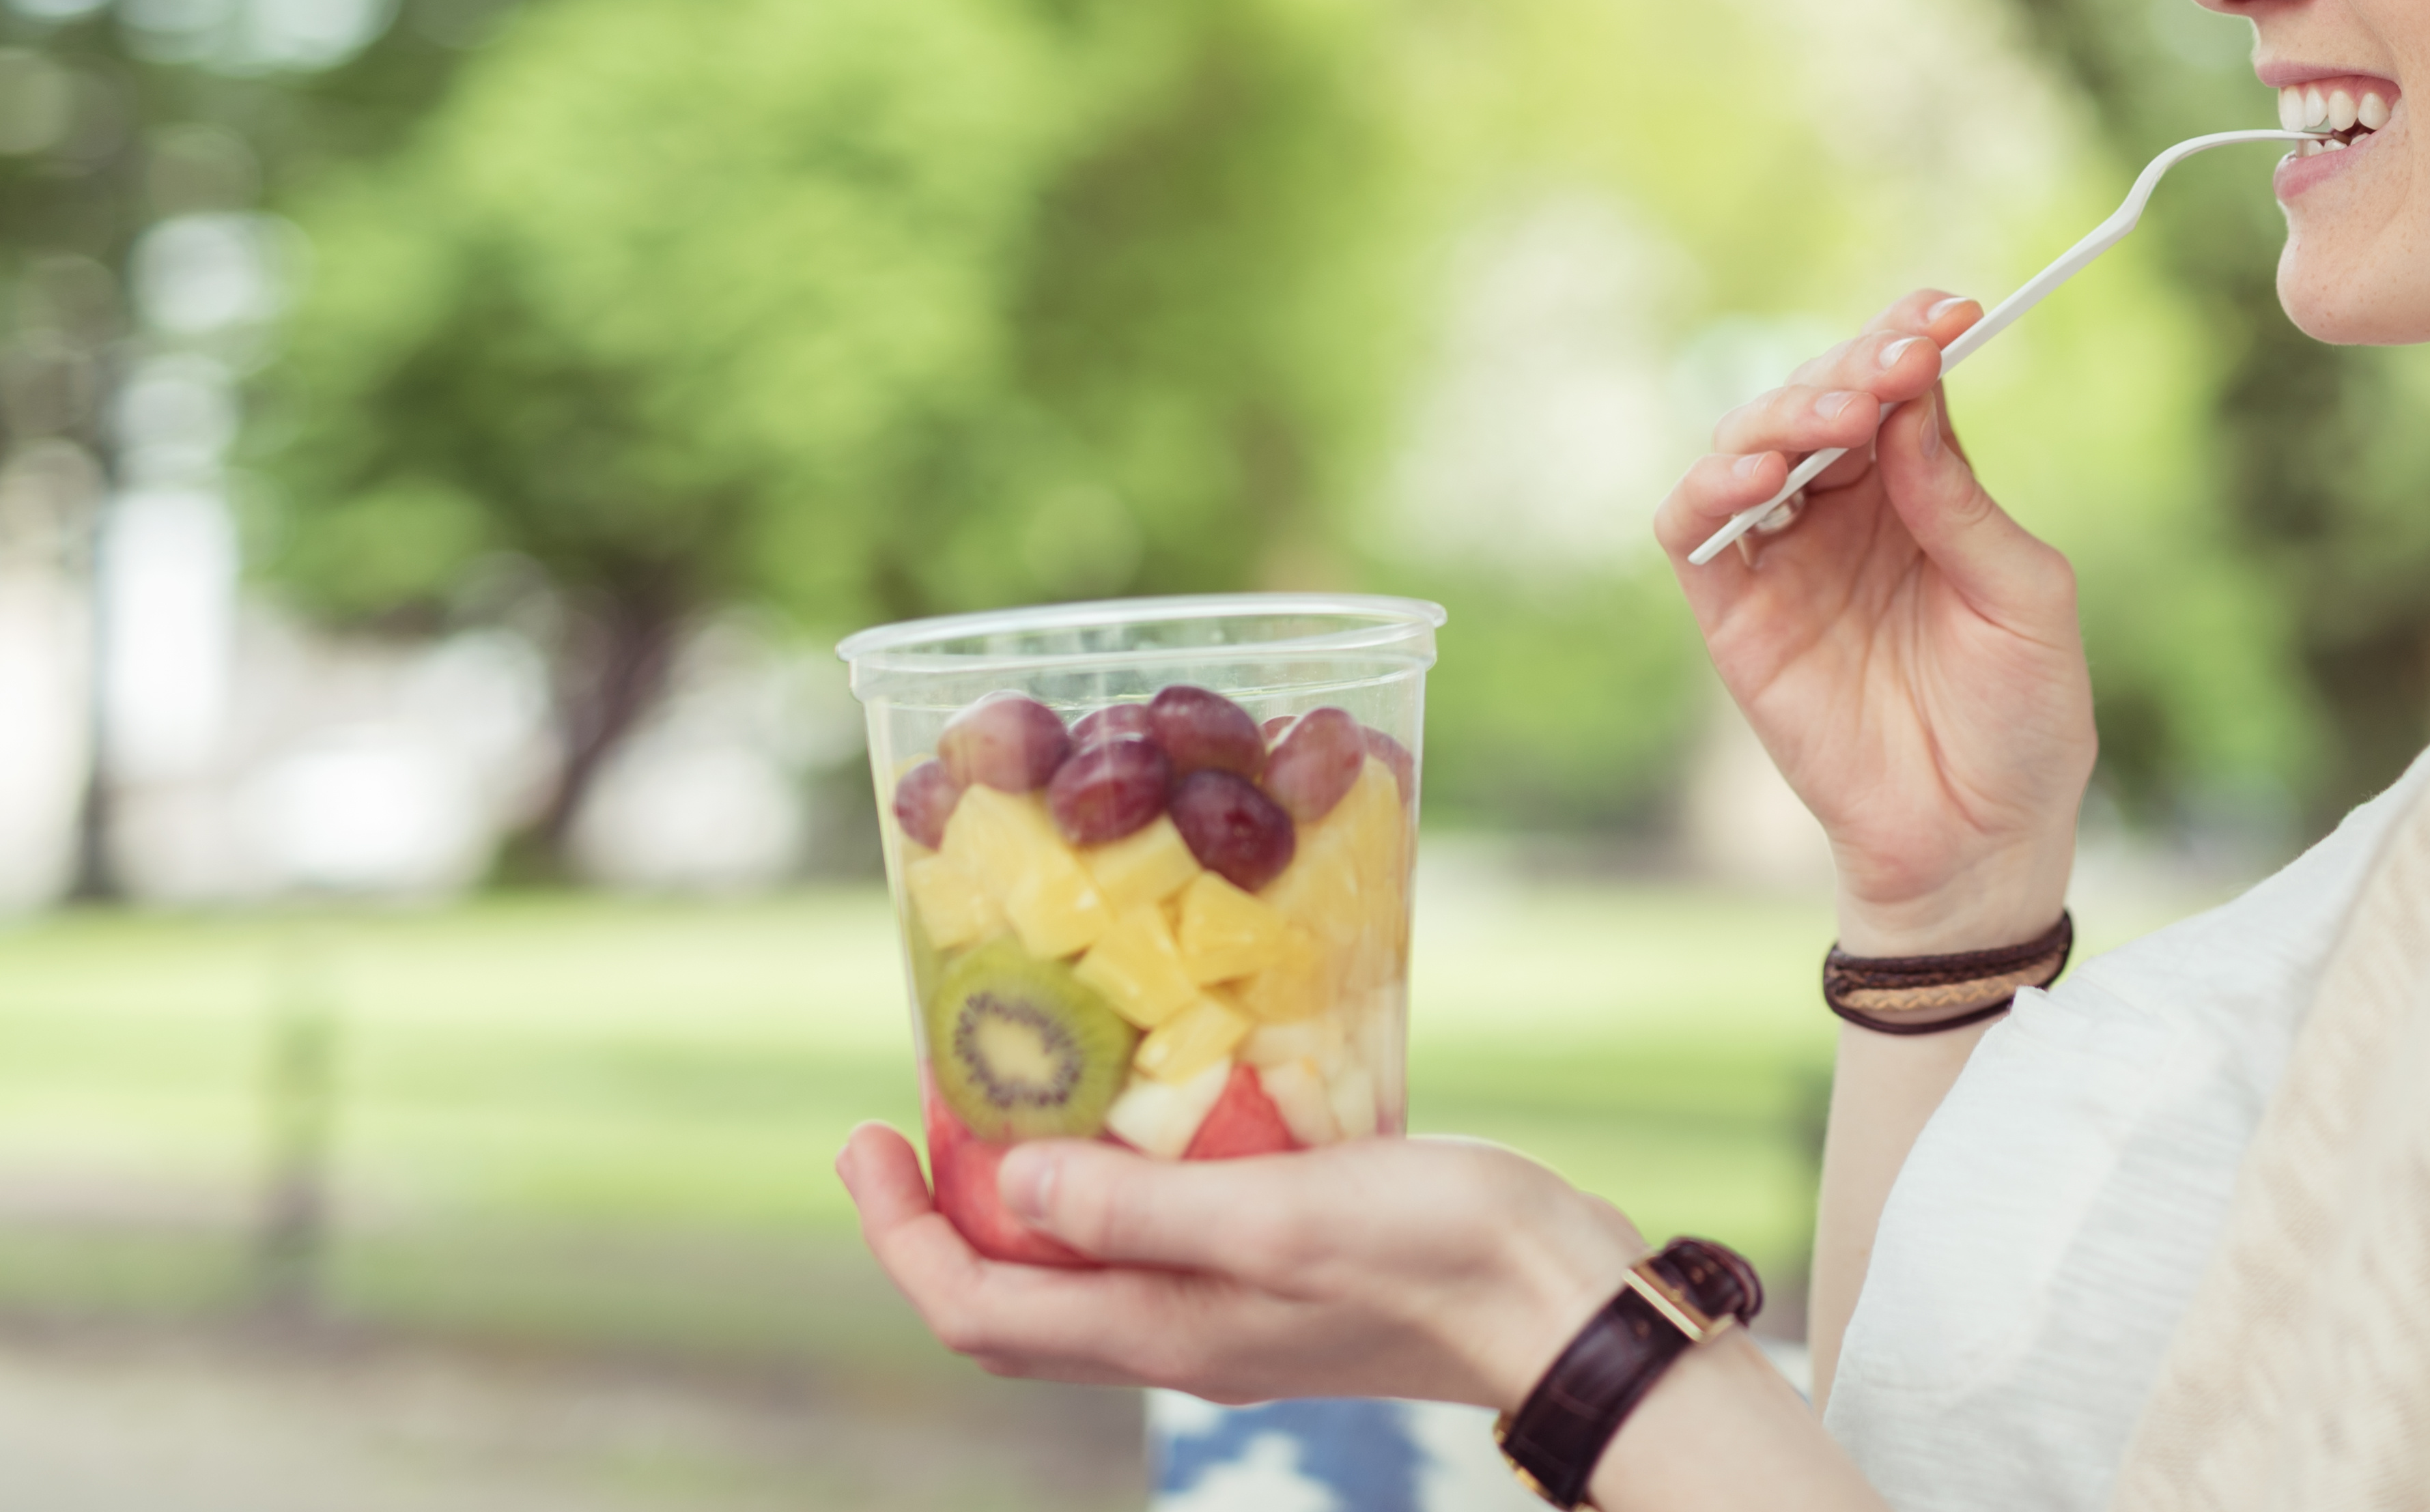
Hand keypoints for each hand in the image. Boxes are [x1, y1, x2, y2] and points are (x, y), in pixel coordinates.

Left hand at [838, 1123, 1636, 1407]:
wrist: (1564, 1302)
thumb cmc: (1435, 1252)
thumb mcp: (1278, 1214)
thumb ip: (1144, 1210)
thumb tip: (1013, 1188)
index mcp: (1162, 1330)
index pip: (975, 1307)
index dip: (898, 1233)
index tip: (866, 1136)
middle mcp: (1179, 1335)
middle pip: (1012, 1301)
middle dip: (942, 1214)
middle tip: (918, 1111)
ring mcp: (1232, 1312)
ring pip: (1082, 1270)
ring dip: (1026, 1195)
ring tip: (1020, 1093)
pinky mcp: (1285, 1273)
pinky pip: (1157, 1239)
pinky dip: (1117, 1181)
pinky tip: (1152, 1107)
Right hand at [1652, 289, 2091, 951]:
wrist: (1981, 839)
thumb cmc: (2023, 718)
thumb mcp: (2025, 597)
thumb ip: (1963, 501)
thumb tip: (1913, 403)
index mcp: (1920, 492)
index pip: (1898, 388)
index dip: (1909, 337)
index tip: (1950, 310)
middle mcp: (1844, 511)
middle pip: (1819, 399)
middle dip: (1855, 365)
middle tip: (1900, 361)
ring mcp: (1785, 559)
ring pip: (1747, 444)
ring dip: (1787, 410)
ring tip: (1844, 414)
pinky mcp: (1735, 614)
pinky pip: (1693, 530)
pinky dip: (1710, 485)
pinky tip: (1760, 471)